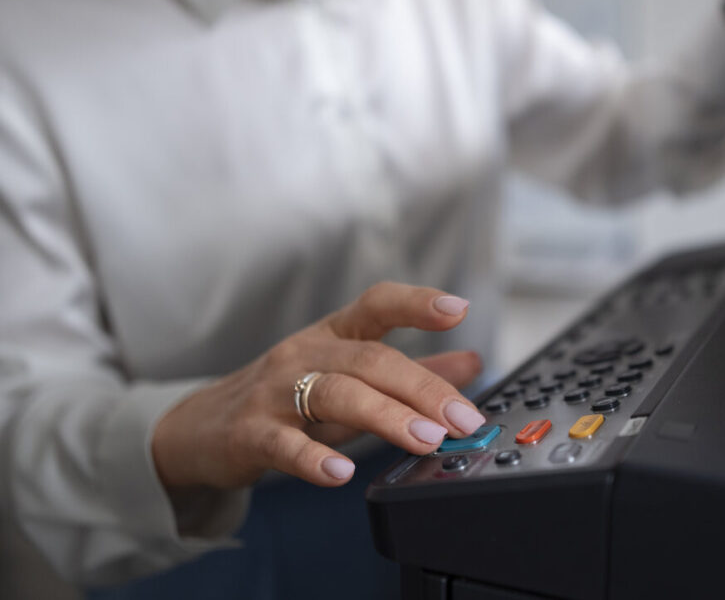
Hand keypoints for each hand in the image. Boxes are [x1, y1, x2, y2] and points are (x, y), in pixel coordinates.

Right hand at [152, 282, 485, 489]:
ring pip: (335, 394)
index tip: (458, 309)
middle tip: (463, 419)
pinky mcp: (250, 433)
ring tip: (426, 440)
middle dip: (423, 388)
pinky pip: (284, 444)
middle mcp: (305, 353)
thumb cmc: (287, 396)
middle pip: (370, 360)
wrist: (199, 428)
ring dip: (385, 416)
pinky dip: (313, 459)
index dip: (416, 302)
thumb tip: (473, 361)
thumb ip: (412, 370)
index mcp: (333, 335)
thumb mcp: (350, 377)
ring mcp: (275, 392)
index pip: (377, 305)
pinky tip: (341, 474)